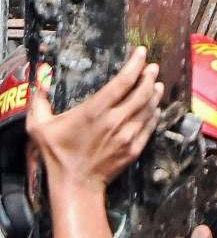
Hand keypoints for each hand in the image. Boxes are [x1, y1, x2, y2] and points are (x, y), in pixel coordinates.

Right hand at [31, 49, 162, 190]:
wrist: (75, 184)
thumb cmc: (56, 154)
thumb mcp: (39, 126)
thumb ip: (39, 101)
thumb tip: (40, 76)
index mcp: (95, 111)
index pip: (123, 81)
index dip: (135, 64)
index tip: (141, 52)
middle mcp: (116, 120)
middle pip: (142, 91)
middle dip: (149, 75)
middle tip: (152, 67)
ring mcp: (128, 134)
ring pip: (150, 107)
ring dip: (154, 92)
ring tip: (156, 83)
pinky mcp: (135, 147)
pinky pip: (151, 125)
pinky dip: (154, 113)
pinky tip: (154, 107)